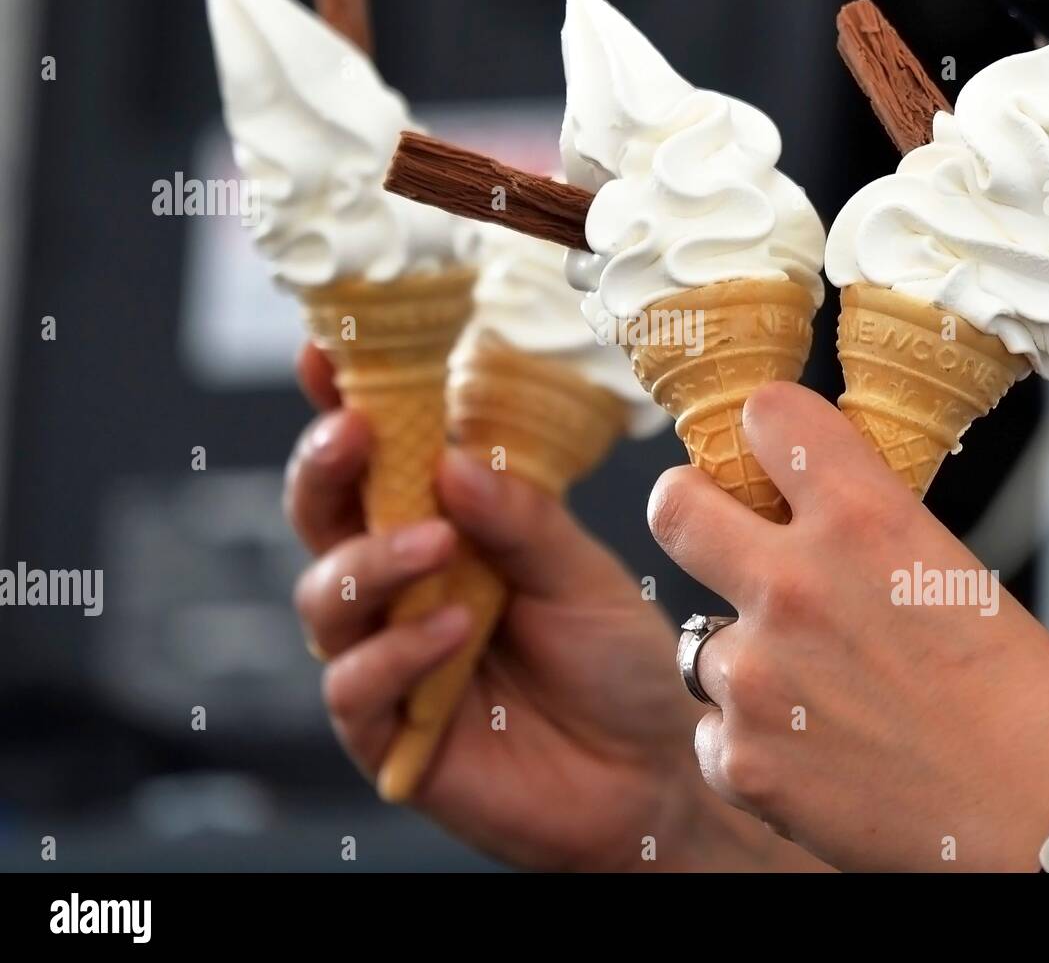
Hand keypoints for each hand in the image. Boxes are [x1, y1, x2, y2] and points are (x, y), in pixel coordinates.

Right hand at [286, 344, 824, 871]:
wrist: (650, 771)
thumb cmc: (616, 658)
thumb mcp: (581, 570)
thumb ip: (518, 517)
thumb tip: (448, 457)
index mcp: (446, 528)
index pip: (379, 459)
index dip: (343, 405)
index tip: (323, 354)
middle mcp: (403, 585)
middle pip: (323, 516)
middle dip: (326, 468)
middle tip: (357, 434)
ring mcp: (388, 655)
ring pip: (324, 595)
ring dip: (370, 560)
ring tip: (437, 547)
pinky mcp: (387, 730)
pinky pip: (354, 683)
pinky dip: (396, 651)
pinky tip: (451, 632)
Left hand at [649, 381, 1048, 871]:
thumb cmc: (1017, 693)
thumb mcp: (944, 566)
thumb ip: (856, 528)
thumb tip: (788, 503)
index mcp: (863, 517)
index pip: (766, 415)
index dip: (765, 429)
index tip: (765, 447)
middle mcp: (794, 583)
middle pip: (673, 507)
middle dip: (686, 508)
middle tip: (706, 529)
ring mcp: (757, 674)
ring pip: (702, 640)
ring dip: (746, 661)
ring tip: (819, 697)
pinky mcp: (743, 756)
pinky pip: (713, 729)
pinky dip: (752, 740)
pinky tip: (815, 754)